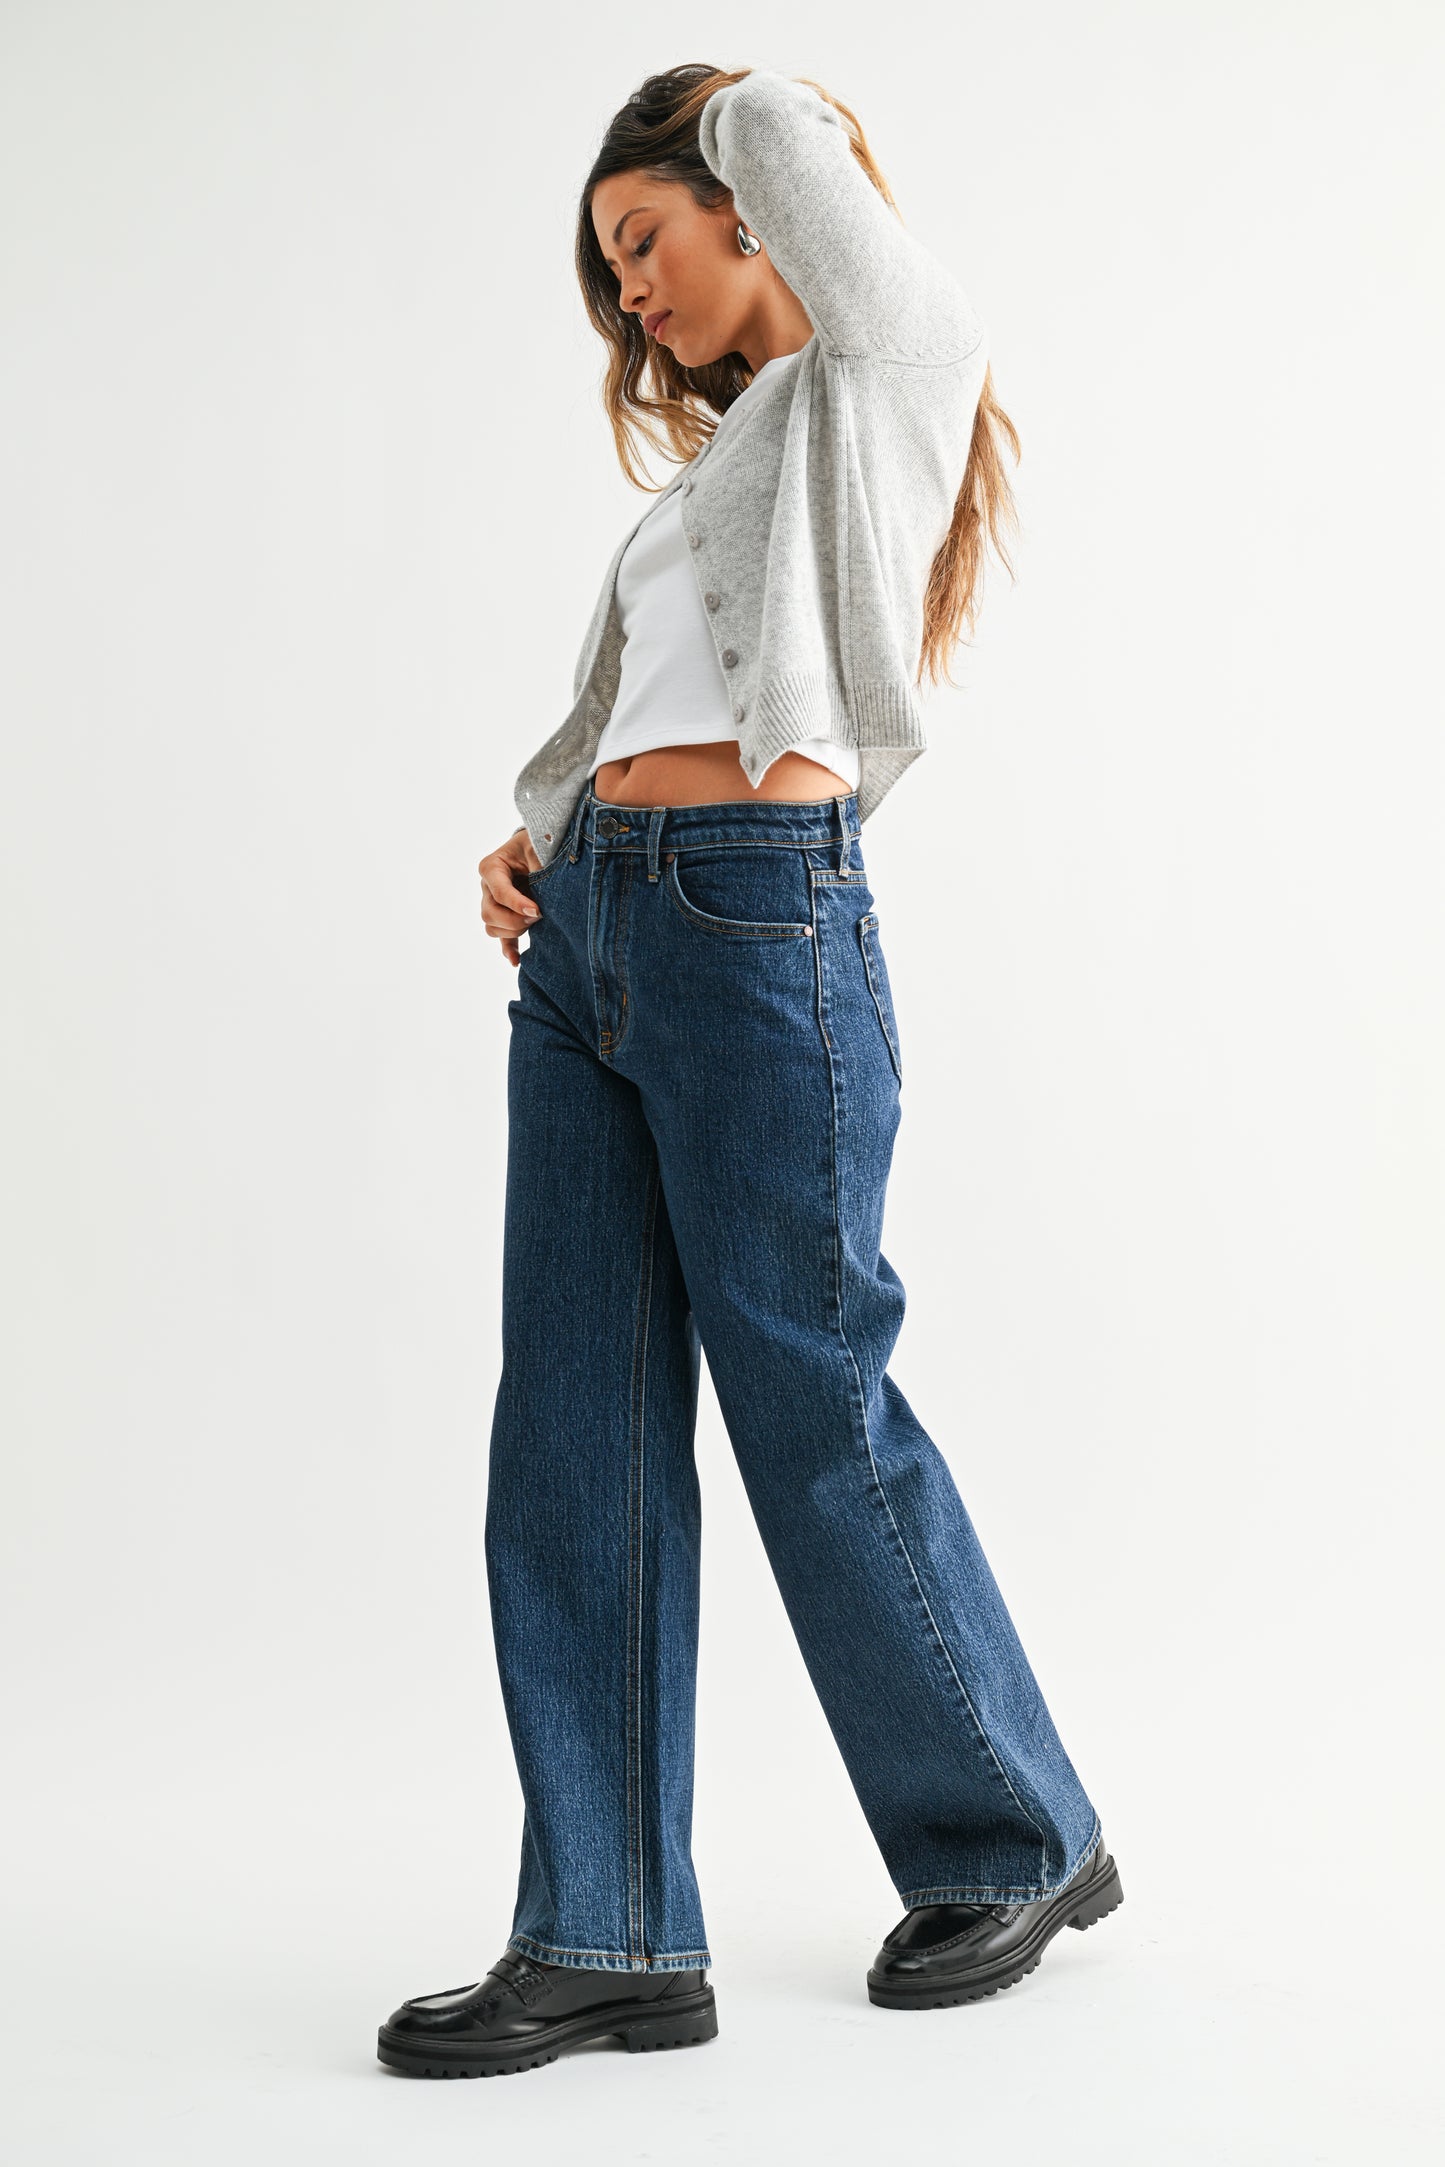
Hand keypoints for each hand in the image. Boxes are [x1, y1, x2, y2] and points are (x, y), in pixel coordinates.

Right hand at [480, 825, 544, 966]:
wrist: (542, 846)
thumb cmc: (539, 843)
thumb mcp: (539, 847)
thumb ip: (538, 867)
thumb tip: (541, 898)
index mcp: (492, 867)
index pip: (499, 891)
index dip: (517, 903)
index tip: (538, 911)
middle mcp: (487, 886)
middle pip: (489, 914)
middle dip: (514, 920)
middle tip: (539, 915)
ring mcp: (493, 902)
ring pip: (492, 927)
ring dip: (514, 930)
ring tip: (536, 923)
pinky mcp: (504, 915)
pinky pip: (500, 937)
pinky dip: (508, 949)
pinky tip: (516, 960)